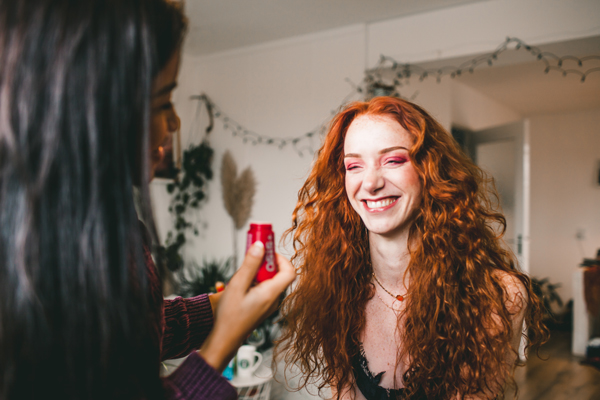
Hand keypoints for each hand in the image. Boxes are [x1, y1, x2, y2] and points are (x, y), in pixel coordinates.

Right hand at [198, 242, 295, 371]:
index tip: (267, 251)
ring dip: (259, 272)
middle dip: (267, 263)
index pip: (289, 271)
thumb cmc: (230, 316)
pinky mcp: (262, 306)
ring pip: (271, 281)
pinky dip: (256, 281)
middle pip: (279, 274)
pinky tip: (242, 284)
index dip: (281, 258)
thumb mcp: (237, 285)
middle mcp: (274, 299)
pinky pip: (265, 288)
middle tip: (253, 256)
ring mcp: (269, 304)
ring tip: (244, 273)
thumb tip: (260, 246)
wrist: (225, 339)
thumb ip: (250, 264)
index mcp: (271, 293)